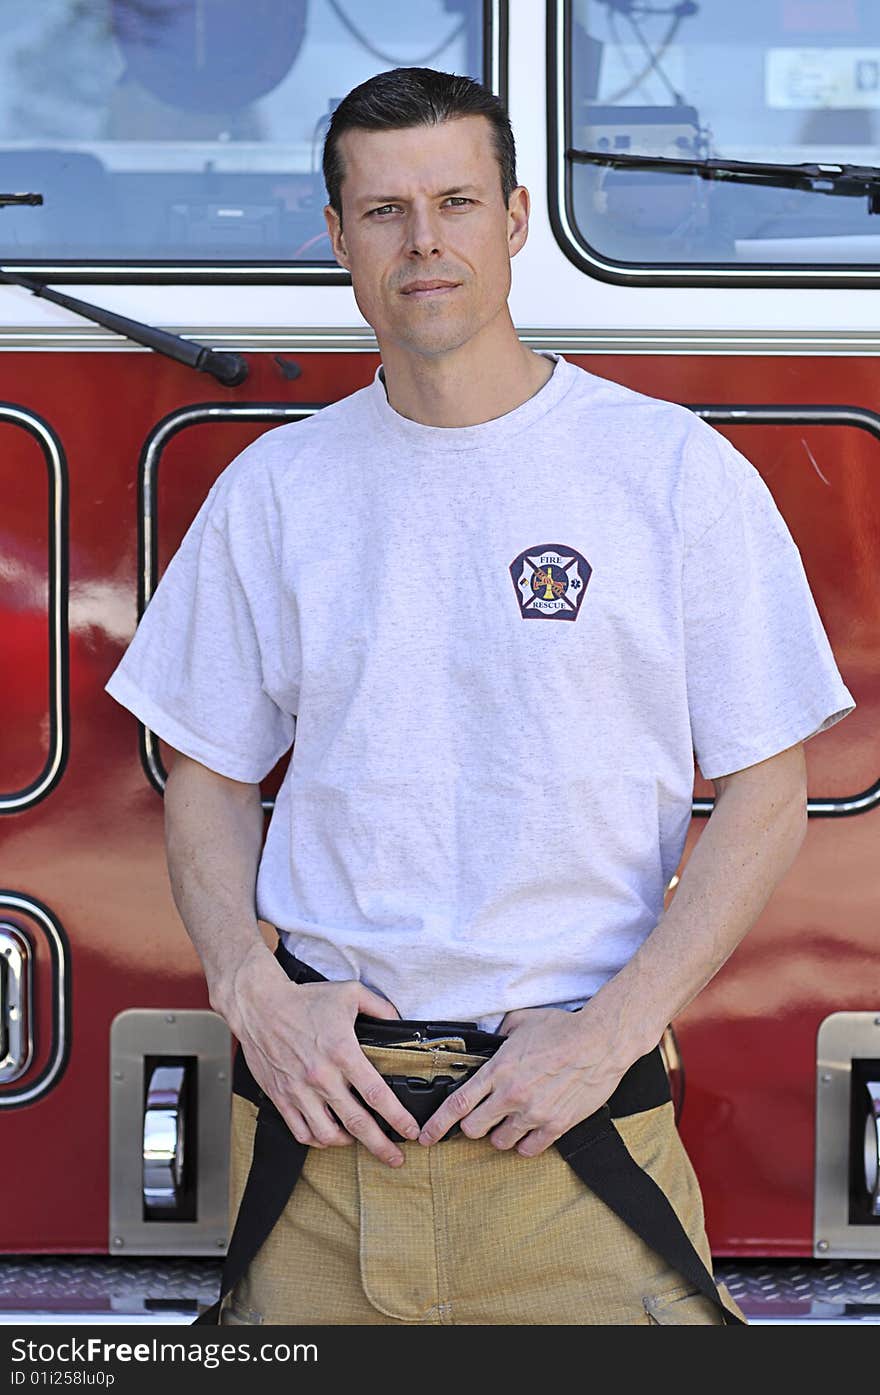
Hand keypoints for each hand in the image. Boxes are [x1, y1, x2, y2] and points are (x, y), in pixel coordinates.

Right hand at [228, 945, 420, 1166]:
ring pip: (328, 1135)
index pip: (376, 1094)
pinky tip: (329, 1135)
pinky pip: (301, 1132)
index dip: (397, 1118)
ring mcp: (299, 1090)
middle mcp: (322, 1076)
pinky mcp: (281, 1097)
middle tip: (396, 1159)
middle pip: (357, 1123)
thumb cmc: (304, 1000)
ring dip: (349, 1143)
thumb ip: (380, 1007)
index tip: (410, 1131)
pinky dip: (318, 1140)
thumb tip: (399, 1020)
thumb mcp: (350, 993)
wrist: (259, 1005)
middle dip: (381, 1146)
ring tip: (360, 1141)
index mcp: (343, 1052)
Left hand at [417, 1004, 626, 1155]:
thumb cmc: (563, 1028)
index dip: (437, 1125)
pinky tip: (530, 1131)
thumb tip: (491, 1039)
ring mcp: (534, 1113)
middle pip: (473, 1130)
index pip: (457, 1104)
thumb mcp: (521, 1022)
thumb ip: (499, 1034)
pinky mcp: (556, 1125)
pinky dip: (526, 1143)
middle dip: (472, 1126)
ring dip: (501, 1134)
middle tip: (481, 1118)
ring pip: (501, 1143)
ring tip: (510, 1121)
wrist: (600, 1041)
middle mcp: (511, 1096)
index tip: (426, 1136)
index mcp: (498, 1070)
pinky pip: (530, 1149)